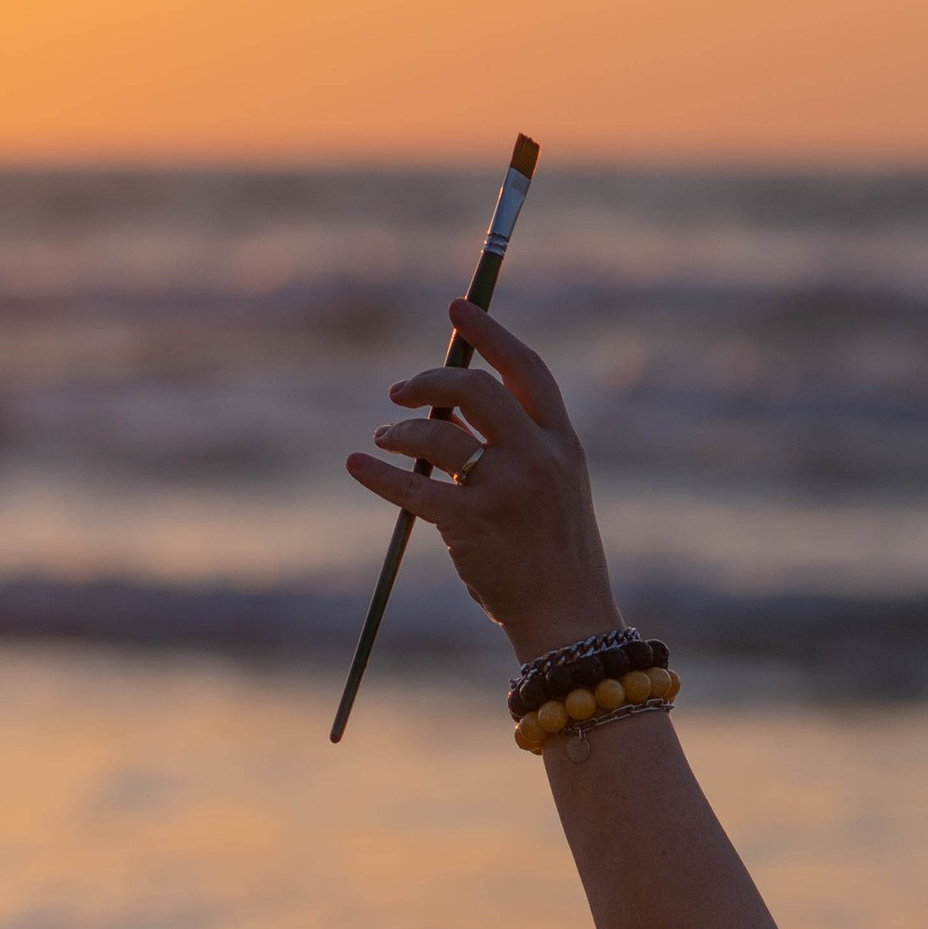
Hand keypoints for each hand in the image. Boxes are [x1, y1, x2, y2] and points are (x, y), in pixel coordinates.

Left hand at [347, 305, 620, 662]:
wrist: (569, 620)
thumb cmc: (555, 559)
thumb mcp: (553, 492)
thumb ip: (516, 449)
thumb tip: (449, 412)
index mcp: (562, 444)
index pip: (526, 369)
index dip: (489, 334)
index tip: (457, 308)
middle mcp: (538, 458)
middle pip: (476, 390)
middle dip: (430, 380)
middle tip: (399, 391)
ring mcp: (506, 491)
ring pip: (439, 434)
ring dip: (401, 430)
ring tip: (385, 440)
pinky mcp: (472, 524)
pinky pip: (413, 486)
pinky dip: (378, 473)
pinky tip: (358, 465)